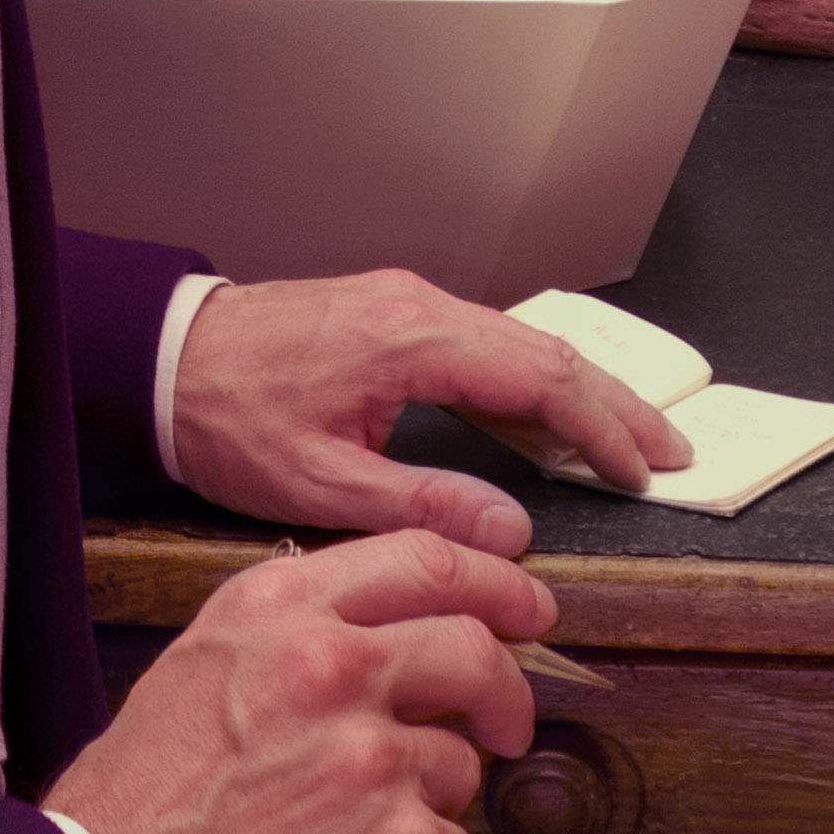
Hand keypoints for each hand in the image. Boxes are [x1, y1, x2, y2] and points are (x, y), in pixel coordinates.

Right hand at [46, 532, 551, 833]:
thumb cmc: (135, 809)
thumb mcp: (201, 669)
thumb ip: (296, 636)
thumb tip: (388, 635)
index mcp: (280, 612)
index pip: (428, 560)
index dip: (498, 584)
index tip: (527, 608)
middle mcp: (333, 669)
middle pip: (476, 653)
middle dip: (504, 695)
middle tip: (502, 725)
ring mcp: (372, 761)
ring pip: (459, 770)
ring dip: (425, 805)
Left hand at [169, 271, 690, 549]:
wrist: (162, 356)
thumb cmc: (226, 416)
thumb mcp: (320, 483)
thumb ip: (423, 505)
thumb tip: (512, 532)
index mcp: (411, 340)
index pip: (539, 379)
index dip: (601, 428)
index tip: (644, 472)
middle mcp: (419, 305)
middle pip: (547, 351)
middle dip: (617, 404)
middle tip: (672, 452)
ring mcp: (407, 301)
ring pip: (521, 342)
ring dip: (579, 390)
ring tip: (629, 439)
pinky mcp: (392, 312)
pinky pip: (486, 342)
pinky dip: (533, 380)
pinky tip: (549, 419)